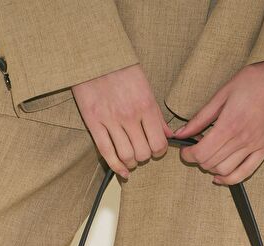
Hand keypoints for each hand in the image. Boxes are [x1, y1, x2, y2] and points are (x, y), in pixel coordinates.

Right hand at [72, 64, 172, 178]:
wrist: (94, 55)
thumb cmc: (121, 68)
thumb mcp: (145, 86)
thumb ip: (157, 113)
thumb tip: (169, 135)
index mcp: (146, 105)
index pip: (159, 143)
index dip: (160, 152)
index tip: (156, 149)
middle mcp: (130, 115)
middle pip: (143, 153)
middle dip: (145, 158)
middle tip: (142, 153)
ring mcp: (111, 120)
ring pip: (126, 156)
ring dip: (131, 163)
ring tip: (131, 160)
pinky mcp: (94, 123)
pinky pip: (106, 152)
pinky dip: (116, 167)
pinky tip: (122, 173)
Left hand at [172, 61, 263, 184]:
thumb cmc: (255, 79)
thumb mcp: (223, 93)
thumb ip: (201, 117)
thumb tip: (181, 133)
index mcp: (229, 124)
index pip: (201, 153)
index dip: (188, 155)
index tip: (185, 150)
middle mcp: (242, 138)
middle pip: (210, 163)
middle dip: (198, 159)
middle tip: (197, 149)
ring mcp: (255, 146)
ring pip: (225, 170)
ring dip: (212, 168)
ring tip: (210, 156)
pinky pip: (245, 173)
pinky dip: (230, 179)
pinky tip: (220, 176)